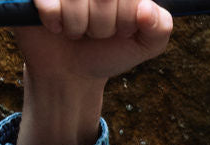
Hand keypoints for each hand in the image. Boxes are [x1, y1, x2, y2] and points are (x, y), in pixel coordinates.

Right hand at [15, 0, 172, 144]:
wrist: (72, 71)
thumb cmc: (107, 50)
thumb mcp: (143, 44)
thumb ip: (160, 27)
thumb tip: (146, 8)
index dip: (127, 19)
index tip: (122, 29)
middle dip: (104, 25)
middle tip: (96, 32)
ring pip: (76, 0)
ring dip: (78, 26)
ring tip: (76, 30)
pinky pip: (49, 2)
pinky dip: (55, 21)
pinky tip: (55, 26)